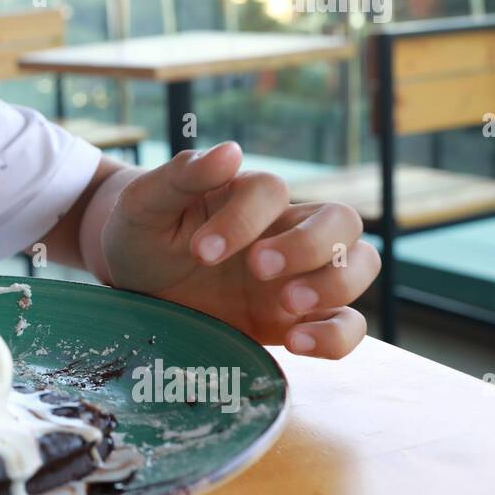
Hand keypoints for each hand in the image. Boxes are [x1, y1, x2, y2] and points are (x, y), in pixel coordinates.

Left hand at [101, 141, 380, 357]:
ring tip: (286, 304)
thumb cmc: (141, 235)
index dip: (243, 219)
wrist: (133, 287)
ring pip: (360, 265)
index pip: (271, 191)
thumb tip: (230, 151)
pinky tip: (296, 343)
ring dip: (335, 284)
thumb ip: (181, 177)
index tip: (201, 251)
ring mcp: (298, 275)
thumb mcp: (144, 205)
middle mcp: (284, 229)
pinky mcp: (297, 319)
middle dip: (309, 245)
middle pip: (342, 219)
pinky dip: (336, 336)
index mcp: (247, 196)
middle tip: (257, 268)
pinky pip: (347, 325)